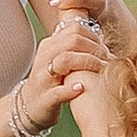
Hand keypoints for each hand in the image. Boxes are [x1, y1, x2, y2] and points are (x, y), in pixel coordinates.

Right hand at [18, 14, 106, 135]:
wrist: (29, 107)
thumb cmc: (52, 82)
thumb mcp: (59, 60)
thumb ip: (74, 47)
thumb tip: (101, 35)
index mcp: (49, 46)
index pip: (74, 29)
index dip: (94, 36)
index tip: (105, 47)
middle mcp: (44, 58)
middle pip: (72, 41)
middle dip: (94, 48)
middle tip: (107, 59)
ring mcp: (43, 78)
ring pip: (64, 60)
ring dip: (87, 62)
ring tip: (101, 69)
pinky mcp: (45, 98)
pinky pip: (58, 91)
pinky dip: (71, 89)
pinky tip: (82, 87)